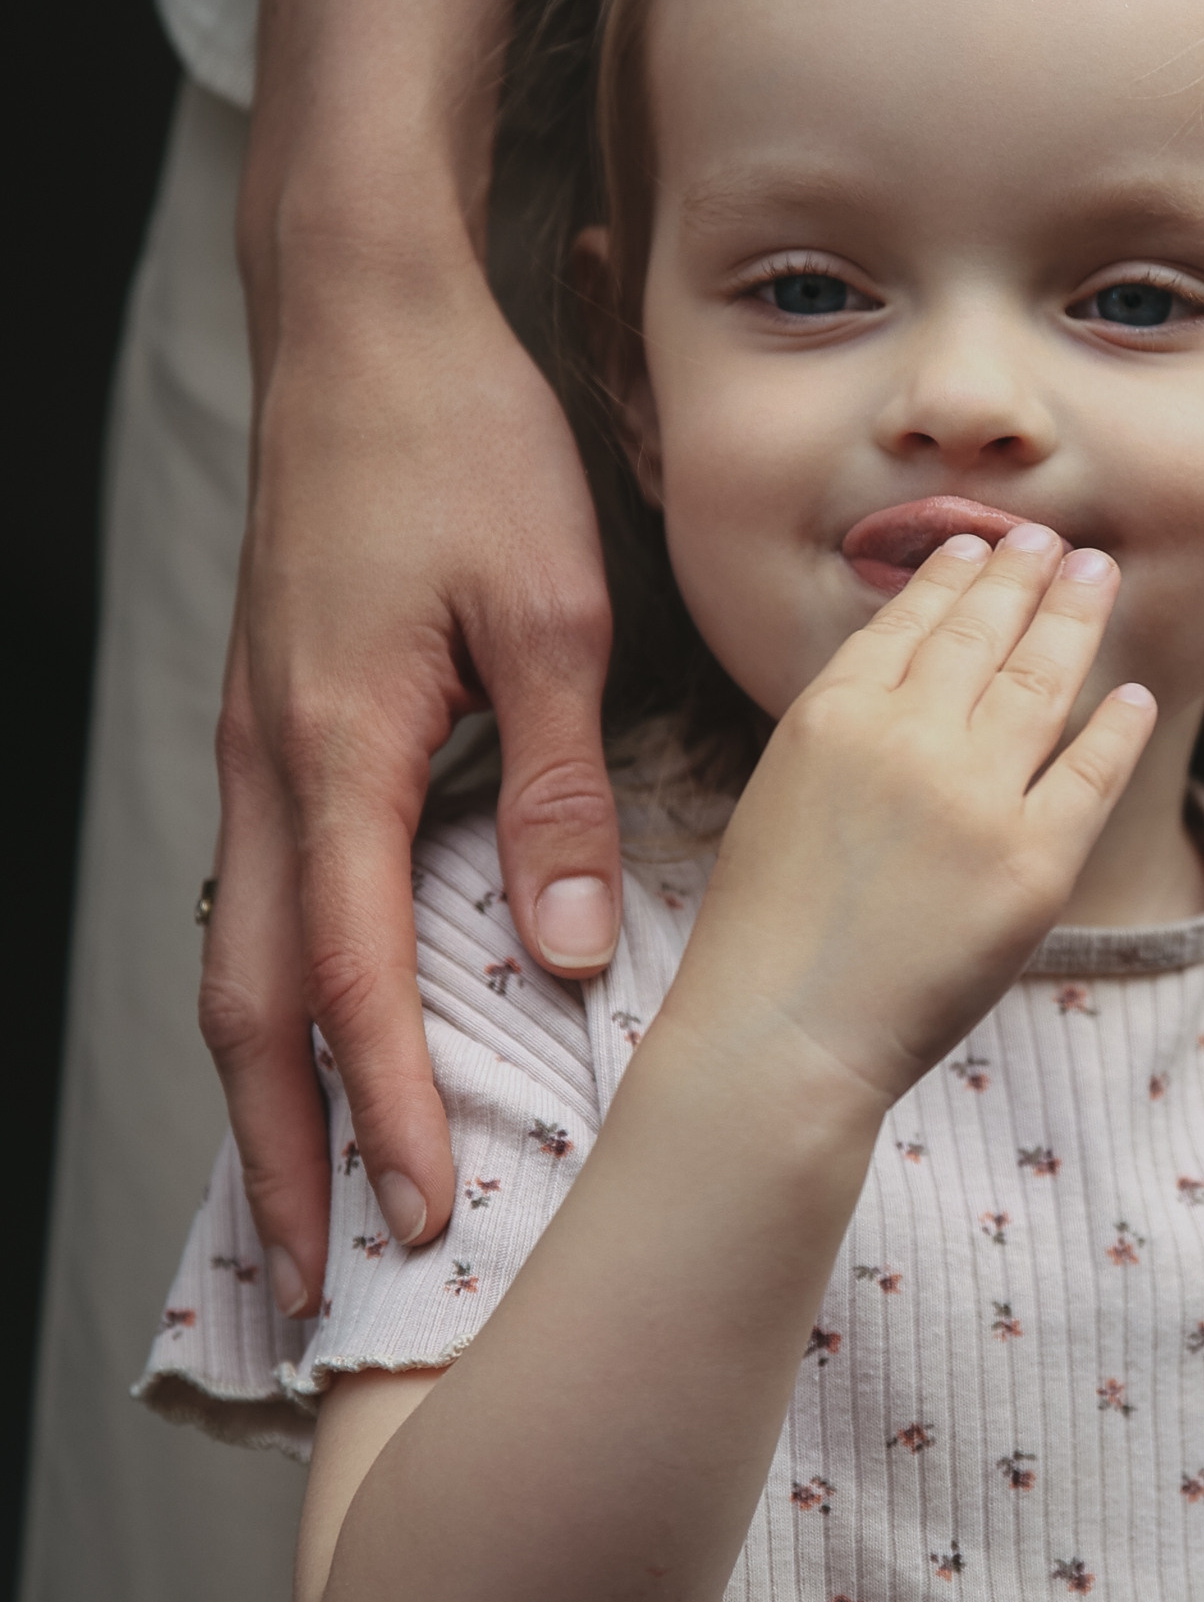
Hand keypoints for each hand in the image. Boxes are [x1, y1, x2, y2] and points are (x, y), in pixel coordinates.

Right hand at [199, 0, 620, 1316]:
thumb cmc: (463, 447)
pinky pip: (266, 895)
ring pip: (242, 959)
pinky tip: (328, 1043)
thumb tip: (562, 953)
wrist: (359, 321)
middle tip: (316, 1280)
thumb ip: (555, 790)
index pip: (355, 981)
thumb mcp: (551, 611)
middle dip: (284, 1151)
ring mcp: (260, 750)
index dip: (385, 1112)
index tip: (422, 1219)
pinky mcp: (277, 725)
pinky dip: (284, 997)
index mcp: (341, 753)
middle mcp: (275, 770)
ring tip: (310, 1200)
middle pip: (254, 1007)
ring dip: (272, 1090)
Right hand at [660, 527, 1156, 1109]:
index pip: (908, 621)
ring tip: (1098, 575)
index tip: (979, 544)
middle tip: (1053, 542)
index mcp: (832, 715)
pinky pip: (1092, 771)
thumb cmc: (769, 934)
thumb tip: (915, 678)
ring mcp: (977, 797)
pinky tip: (1135, 693)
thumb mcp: (781, 793)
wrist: (786, 1036)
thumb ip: (845, 729)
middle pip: (983, 633)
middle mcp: (908, 737)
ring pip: (1044, 681)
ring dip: (1076, 618)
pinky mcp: (1035, 863)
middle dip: (1024, 575)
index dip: (953, 576)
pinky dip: (1119, 725)